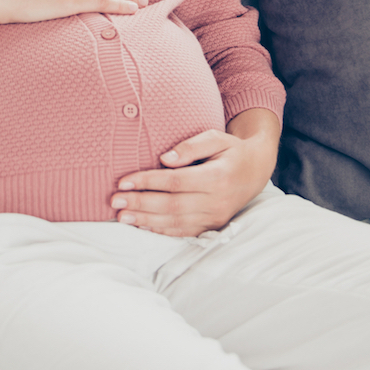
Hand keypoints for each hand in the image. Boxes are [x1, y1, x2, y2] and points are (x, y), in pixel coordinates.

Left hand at [109, 108, 279, 235]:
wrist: (256, 170)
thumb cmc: (231, 150)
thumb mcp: (216, 137)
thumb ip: (191, 146)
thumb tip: (165, 158)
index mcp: (217, 177)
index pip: (174, 181)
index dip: (146, 182)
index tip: (122, 181)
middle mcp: (217, 201)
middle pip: (171, 205)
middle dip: (140, 204)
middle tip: (114, 202)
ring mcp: (215, 217)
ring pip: (175, 222)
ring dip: (146, 220)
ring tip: (122, 217)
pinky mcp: (212, 226)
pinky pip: (184, 232)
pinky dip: (161, 230)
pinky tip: (143, 225)